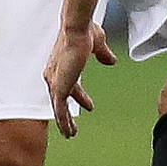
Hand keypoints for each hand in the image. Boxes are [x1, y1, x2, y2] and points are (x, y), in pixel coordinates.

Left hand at [43, 22, 114, 136]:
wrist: (78, 30)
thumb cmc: (85, 32)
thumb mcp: (98, 46)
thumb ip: (104, 54)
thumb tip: (112, 61)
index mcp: (61, 65)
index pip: (70, 85)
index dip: (80, 97)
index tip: (90, 106)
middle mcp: (55, 75)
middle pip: (61, 99)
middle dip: (68, 113)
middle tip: (73, 126)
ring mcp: (55, 82)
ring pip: (58, 108)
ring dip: (64, 122)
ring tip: (70, 135)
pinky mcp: (58, 88)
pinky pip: (59, 110)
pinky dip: (63, 122)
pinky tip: (68, 132)